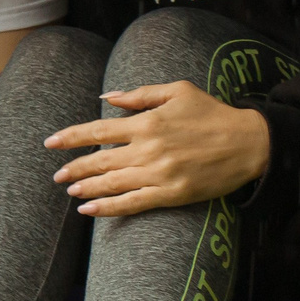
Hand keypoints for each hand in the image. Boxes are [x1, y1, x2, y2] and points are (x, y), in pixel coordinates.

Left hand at [46, 82, 272, 216]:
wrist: (249, 143)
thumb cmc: (212, 113)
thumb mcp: (177, 91)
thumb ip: (140, 95)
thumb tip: (108, 97)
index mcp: (147, 122)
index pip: (99, 129)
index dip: (72, 137)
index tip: (51, 142)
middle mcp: (149, 148)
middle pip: (101, 160)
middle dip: (75, 167)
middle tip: (56, 175)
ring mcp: (159, 174)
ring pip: (112, 183)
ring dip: (86, 187)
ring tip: (70, 190)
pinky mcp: (171, 194)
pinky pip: (132, 203)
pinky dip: (108, 207)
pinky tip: (89, 209)